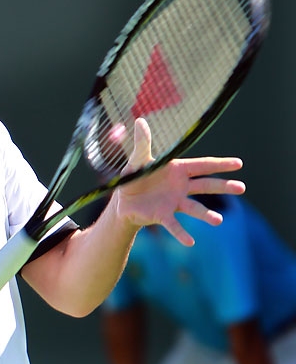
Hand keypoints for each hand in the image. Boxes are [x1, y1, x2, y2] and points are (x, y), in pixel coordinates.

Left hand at [113, 118, 244, 245]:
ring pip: (194, 208)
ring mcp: (174, 202)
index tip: (239, 164)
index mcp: (177, 170)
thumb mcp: (137, 160)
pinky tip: (190, 242)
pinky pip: (174, 225)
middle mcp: (180, 187)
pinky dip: (181, 233)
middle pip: (205, 185)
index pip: (202, 165)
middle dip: (223, 186)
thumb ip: (142, 143)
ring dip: (206, 215)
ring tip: (218, 220)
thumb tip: (140, 121)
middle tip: (241, 188)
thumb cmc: (134, 177)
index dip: (219, 164)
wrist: (122, 200)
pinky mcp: (163, 216)